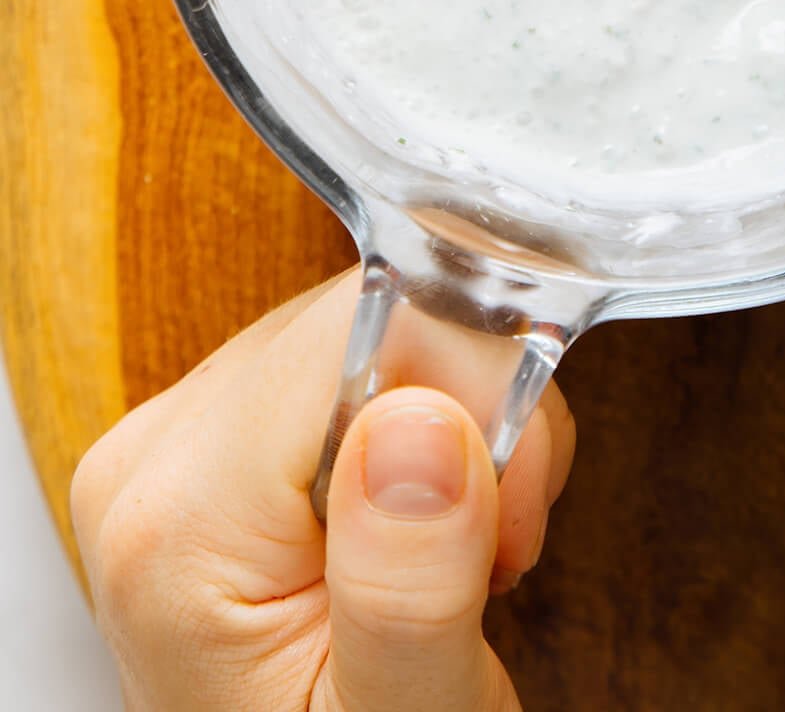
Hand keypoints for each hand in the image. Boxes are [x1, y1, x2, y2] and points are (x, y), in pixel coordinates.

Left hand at [71, 271, 574, 711]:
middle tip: (488, 545)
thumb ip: (407, 586)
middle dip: (472, 415)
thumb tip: (422, 419)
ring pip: (378, 327)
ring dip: (460, 421)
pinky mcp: (226, 429)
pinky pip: (363, 354)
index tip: (504, 509)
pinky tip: (427, 514)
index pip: (361, 329)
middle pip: (372, 320)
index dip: (473, 393)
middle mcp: (158, 454)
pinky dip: (430, 420)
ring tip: (457, 547)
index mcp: (176, 518)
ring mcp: (185, 437)